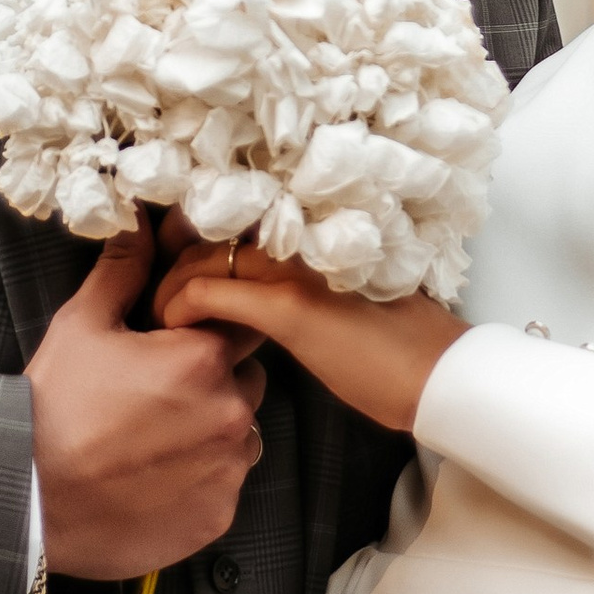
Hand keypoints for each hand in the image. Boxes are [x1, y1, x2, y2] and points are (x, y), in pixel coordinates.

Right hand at [28, 221, 267, 582]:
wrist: (27, 497)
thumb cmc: (52, 407)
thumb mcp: (82, 324)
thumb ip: (124, 270)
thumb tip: (142, 224)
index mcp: (203, 357)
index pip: (239, 323)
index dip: (205, 331)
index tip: (171, 347)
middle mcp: (230, 411)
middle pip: (245, 379)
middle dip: (211, 381)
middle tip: (154, 397)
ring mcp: (228, 468)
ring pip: (240, 433)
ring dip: (211, 431)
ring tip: (152, 441)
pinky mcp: (219, 515)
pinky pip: (225, 484)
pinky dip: (200, 480)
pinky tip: (153, 479)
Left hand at [154, 241, 464, 436]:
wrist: (438, 374)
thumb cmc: (400, 349)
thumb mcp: (348, 301)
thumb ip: (309, 285)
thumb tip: (272, 296)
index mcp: (314, 237)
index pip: (238, 219)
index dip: (199, 237)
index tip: (177, 263)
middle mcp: (301, 241)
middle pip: (213, 234)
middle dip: (173, 261)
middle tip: (155, 295)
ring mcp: (293, 270)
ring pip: (205, 258)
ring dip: (170, 285)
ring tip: (158, 315)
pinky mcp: (289, 307)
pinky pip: (211, 294)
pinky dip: (182, 305)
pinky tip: (171, 324)